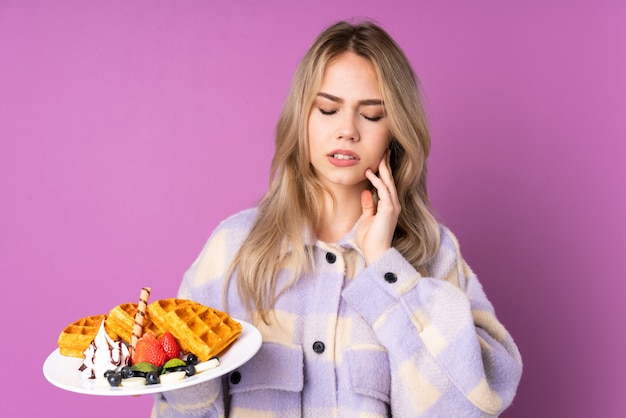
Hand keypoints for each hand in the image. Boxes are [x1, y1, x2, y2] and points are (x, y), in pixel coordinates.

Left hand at [356, 150, 400, 264]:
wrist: (375, 253)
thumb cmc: (370, 239)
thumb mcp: (367, 219)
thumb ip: (368, 206)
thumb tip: (366, 192)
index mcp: (389, 206)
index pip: (387, 184)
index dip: (384, 171)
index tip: (380, 159)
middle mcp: (394, 204)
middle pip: (390, 180)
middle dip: (387, 165)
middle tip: (384, 150)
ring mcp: (393, 207)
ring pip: (389, 183)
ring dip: (383, 169)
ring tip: (379, 156)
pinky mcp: (389, 210)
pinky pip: (383, 191)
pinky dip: (376, 181)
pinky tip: (369, 173)